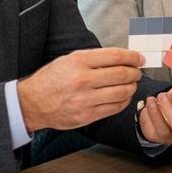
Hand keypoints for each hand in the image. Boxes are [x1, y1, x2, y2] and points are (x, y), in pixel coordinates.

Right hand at [18, 48, 143, 131]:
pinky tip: (123, 97)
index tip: (139, 58)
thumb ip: (95, 58)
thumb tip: (122, 57)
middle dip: (135, 72)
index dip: (133, 57)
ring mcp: (85, 99)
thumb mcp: (69, 60)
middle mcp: (82, 80)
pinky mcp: (86, 116)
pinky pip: (114, 108)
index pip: (116, 56)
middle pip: (122, 74)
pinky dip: (124, 101)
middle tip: (137, 72)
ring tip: (131, 84)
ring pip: (122, 92)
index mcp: (78, 61)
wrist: (32, 103)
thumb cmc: (52, 79)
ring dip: (132, 87)